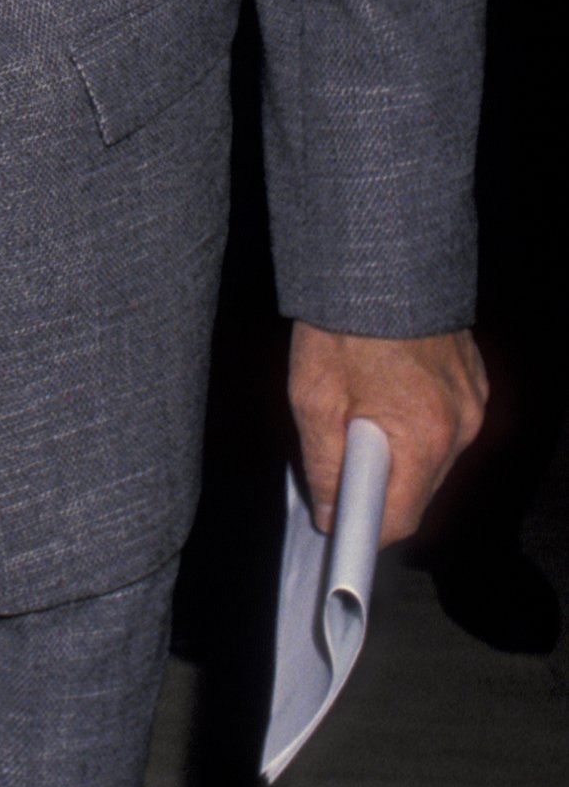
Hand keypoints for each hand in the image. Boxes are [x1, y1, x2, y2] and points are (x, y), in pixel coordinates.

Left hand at [289, 321, 487, 544]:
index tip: (337, 531)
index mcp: (423, 436)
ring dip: (396, 451)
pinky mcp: (474, 380)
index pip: (400, 518)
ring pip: (431, 457)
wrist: (380, 255)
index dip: (364, 531)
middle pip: (418, 490)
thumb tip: (329, 512)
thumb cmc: (342, 322)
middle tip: (333, 460)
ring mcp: (473, 401)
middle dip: (376, 486)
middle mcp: (461, 425)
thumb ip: (323, 465)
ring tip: (356, 412)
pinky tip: (382, 392)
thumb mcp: (313, 397)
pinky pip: (444, 423)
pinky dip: (414, 421)